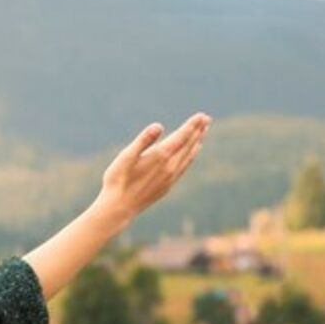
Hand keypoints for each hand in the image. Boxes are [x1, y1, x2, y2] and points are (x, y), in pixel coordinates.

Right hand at [93, 112, 211, 224]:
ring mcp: (171, 177)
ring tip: (203, 131)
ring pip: (189, 156)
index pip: (181, 137)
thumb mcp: (126, 157)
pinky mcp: (168, 185)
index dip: (192, 125)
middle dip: (198, 130)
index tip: (202, 115)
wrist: (119, 208)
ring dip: (197, 142)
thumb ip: (143, 140)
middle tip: (207, 118)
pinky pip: (185, 166)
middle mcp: (170, 167)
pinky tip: (193, 152)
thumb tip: (159, 126)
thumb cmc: (118, 180)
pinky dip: (191, 155)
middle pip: (188, 145)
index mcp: (160, 157)